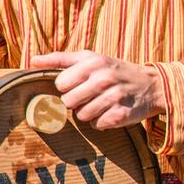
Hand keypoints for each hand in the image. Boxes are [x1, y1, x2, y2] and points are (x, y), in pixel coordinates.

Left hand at [29, 50, 162, 130]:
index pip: (61, 84)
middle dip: (76, 102)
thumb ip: (60, 59)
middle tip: (90, 95)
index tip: (79, 84)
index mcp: (93, 62)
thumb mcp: (90, 58)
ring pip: (81, 116)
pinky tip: (110, 111)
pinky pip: (97, 125)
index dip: (67, 87)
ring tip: (102, 103)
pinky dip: (101, 121)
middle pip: (68, 102)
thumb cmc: (114, 70)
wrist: (151, 85)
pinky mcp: (121, 114)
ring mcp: (114, 96)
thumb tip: (32, 60)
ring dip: (89, 113)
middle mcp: (104, 78)